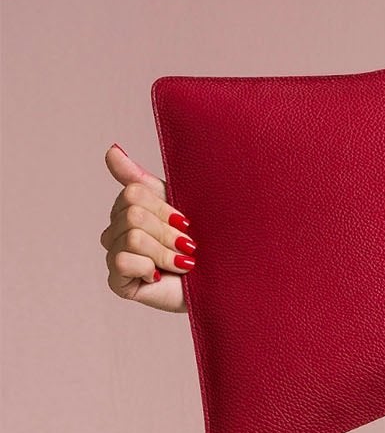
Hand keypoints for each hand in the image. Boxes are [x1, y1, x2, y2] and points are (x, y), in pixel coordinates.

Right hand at [101, 143, 192, 314]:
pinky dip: (150, 267)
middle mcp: (116, 232)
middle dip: (168, 231)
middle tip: (188, 245)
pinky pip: (122, 261)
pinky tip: (161, 275)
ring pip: (130, 237)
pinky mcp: (118, 282)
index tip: (186, 222)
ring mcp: (115, 257)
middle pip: (132, 214)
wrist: (226, 278)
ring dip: (165, 251)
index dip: (165, 208)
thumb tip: (111, 150)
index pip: (133, 193)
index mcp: (130, 209)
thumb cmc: (206, 240)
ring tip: (182, 262)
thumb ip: (140, 179)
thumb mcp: (177, 202)